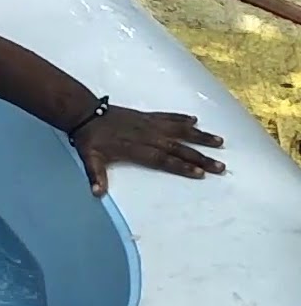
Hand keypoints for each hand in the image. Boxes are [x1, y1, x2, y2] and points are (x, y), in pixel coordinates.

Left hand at [71, 106, 224, 195]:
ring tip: (219, 141)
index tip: (199, 173)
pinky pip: (168, 116)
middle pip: (178, 148)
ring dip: (199, 136)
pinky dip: (181, 118)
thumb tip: (97, 193)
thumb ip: (95, 175)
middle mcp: (147, 135)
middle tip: (220, 166)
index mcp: (136, 148)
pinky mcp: (146, 116)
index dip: (181, 166)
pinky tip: (194, 120)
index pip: (163, 159)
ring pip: (179, 130)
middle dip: (200, 158)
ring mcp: (149, 124)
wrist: (84, 113)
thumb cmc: (88, 139)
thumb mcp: (89, 159)